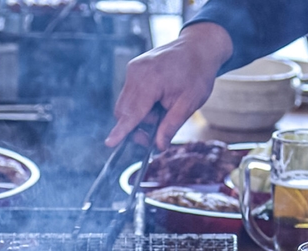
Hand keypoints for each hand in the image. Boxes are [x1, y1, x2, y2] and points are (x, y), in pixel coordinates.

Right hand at [105, 22, 232, 150]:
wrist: (198, 47)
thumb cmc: (197, 73)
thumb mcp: (190, 103)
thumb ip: (171, 125)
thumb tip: (159, 146)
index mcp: (151, 80)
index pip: (133, 112)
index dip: (121, 130)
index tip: (109, 143)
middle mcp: (136, 72)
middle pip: (124, 111)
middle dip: (137, 126)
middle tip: (158, 132)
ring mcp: (132, 68)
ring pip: (125, 104)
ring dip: (140, 115)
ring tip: (162, 109)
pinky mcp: (133, 68)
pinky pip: (129, 94)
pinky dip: (140, 103)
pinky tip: (157, 99)